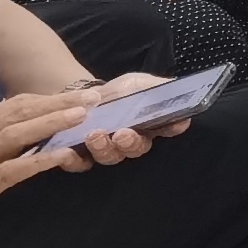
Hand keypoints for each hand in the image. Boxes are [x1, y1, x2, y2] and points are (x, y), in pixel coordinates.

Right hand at [0, 89, 99, 240]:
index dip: (46, 98)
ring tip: (83, 117)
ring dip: (53, 123)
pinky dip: (40, 161)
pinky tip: (64, 157)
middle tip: (92, 98)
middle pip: (21, 112)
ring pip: (19, 134)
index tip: (73, 93)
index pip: (13, 105)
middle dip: (59, 103)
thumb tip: (9, 124)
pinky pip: (14, 170)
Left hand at [59, 70, 183, 166]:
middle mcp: (131, 142)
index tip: (178, 123)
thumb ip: (154, 87)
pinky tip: (68, 152)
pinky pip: (80, 164)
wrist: (84, 98)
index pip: (168, 127)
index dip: (174, 126)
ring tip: (94, 135)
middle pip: (137, 148)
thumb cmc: (118, 92)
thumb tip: (175, 86)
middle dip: (130, 143)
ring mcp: (108, 151)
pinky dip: (74, 160)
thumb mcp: (136, 84)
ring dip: (104, 148)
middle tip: (122, 134)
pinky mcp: (83, 157)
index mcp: (150, 124)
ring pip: (110, 157)